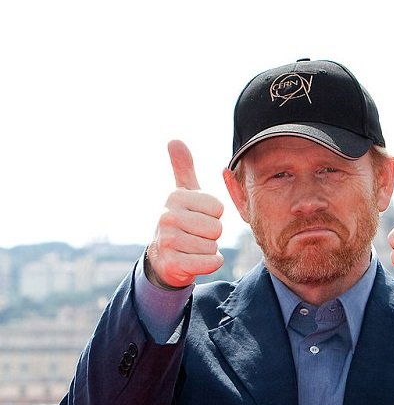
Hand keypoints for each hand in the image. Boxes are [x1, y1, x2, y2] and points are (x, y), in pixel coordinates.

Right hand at [145, 140, 224, 288]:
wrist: (164, 259)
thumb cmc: (181, 221)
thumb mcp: (183, 194)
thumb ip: (183, 169)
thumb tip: (175, 140)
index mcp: (175, 197)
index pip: (218, 208)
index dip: (214, 215)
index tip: (197, 217)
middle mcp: (167, 217)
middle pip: (217, 228)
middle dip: (212, 234)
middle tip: (195, 235)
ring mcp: (168, 241)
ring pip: (214, 246)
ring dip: (208, 249)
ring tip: (192, 247)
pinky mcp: (174, 264)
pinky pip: (212, 262)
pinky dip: (210, 264)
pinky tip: (195, 260)